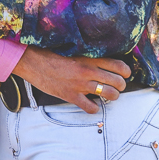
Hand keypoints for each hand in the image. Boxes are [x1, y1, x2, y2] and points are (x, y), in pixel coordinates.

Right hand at [11, 47, 130, 113]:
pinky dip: (94, 108)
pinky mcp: (71, 96)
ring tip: (108, 95)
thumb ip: (89, 57)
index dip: (125, 72)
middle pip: (117, 82)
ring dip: (112, 97)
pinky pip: (91, 108)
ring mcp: (80, 85)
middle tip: (116, 86)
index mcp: (89, 58)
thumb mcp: (74, 51)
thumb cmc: (52, 54)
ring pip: (109, 95)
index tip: (124, 74)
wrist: (33, 61)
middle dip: (120, 86)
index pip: (118, 66)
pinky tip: (92, 104)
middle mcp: (88, 72)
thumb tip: (104, 62)